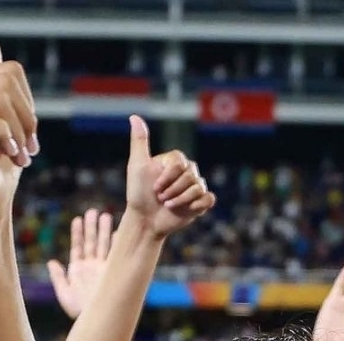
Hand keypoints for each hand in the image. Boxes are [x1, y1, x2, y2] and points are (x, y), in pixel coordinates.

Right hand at [0, 26, 36, 226]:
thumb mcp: (5, 115)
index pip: (6, 72)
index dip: (27, 103)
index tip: (30, 135)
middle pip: (2, 83)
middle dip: (26, 118)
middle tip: (29, 149)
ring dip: (17, 133)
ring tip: (20, 156)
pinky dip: (3, 137)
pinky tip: (10, 156)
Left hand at [46, 209, 111, 319]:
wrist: (97, 320)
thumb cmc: (78, 311)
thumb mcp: (64, 294)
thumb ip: (58, 277)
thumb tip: (52, 262)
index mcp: (78, 269)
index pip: (78, 247)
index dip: (77, 233)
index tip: (77, 219)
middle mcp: (91, 266)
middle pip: (92, 242)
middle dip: (92, 227)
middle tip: (93, 211)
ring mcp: (103, 268)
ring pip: (104, 245)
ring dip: (105, 231)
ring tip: (106, 215)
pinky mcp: (113, 272)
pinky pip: (116, 255)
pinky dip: (118, 243)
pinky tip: (120, 231)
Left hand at [124, 116, 212, 240]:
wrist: (144, 220)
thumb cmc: (138, 193)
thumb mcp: (137, 165)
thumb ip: (139, 141)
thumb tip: (134, 116)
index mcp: (175, 161)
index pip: (180, 163)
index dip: (167, 177)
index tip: (154, 187)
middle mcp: (187, 171)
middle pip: (190, 175)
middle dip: (172, 190)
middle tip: (160, 198)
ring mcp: (194, 187)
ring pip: (198, 188)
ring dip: (180, 200)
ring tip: (168, 206)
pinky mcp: (200, 202)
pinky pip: (208, 199)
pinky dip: (197, 205)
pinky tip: (187, 210)